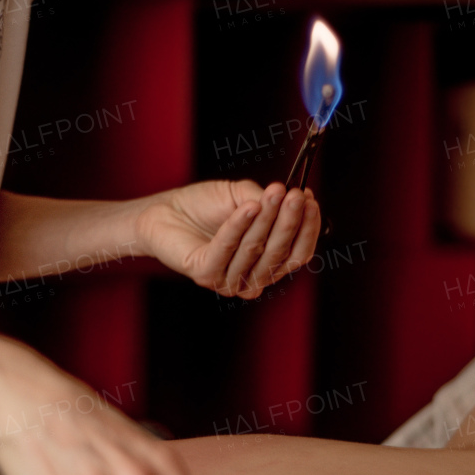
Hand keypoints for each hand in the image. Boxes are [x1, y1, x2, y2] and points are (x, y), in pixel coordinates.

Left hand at [136, 180, 321, 298]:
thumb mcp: (242, 196)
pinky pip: (227, 248)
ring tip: (273, 192)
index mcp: (267, 265)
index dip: (308, 228)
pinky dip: (238, 225)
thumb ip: (265, 200)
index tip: (310, 200)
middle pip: (280, 253)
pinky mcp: (206, 275)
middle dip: (290, 221)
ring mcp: (229, 281)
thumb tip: (287, 197)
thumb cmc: (205, 206)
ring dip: (267, 219)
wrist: (164, 211)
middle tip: (296, 195)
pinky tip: (248, 206)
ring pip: (256, 249)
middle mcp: (251, 279)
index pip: (298, 254)